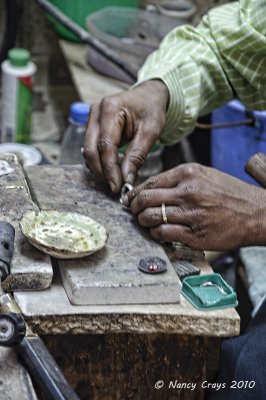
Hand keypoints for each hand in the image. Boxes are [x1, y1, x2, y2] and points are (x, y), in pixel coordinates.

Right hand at [83, 80, 168, 192]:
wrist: (148, 96)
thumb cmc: (151, 110)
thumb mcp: (151, 131)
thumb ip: (137, 155)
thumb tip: (126, 180)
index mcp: (111, 108)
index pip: (105, 146)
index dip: (110, 169)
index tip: (118, 187)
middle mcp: (96, 111)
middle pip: (91, 150)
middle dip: (102, 172)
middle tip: (116, 187)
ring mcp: (91, 118)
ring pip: (88, 151)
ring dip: (100, 169)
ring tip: (117, 179)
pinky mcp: (91, 126)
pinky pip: (91, 149)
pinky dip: (100, 162)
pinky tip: (114, 170)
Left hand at [127, 163, 265, 250]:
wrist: (256, 213)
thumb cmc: (229, 193)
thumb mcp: (205, 175)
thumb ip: (178, 179)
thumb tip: (151, 188)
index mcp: (189, 174)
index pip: (150, 183)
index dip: (135, 193)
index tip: (130, 199)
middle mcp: (188, 192)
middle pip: (146, 199)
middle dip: (134, 207)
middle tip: (134, 211)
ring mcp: (191, 214)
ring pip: (151, 217)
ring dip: (143, 221)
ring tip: (145, 222)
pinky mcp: (195, 235)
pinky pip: (163, 234)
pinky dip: (156, 234)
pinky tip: (159, 233)